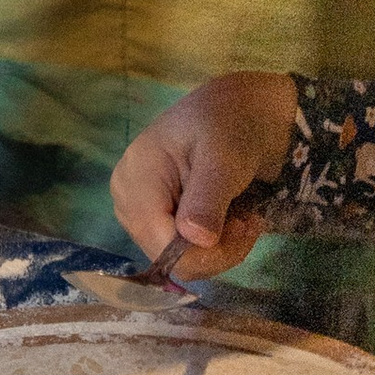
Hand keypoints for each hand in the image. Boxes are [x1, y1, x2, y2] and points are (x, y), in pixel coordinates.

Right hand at [110, 69, 296, 275]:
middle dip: (217, 250)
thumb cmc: (228, 126)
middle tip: (247, 221)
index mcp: (135, 180)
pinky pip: (181, 253)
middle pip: (171, 259)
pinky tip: (225, 219)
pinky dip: (211, 245)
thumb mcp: (224, 157)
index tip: (247, 226)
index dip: (209, 252)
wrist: (235, 113)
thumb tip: (196, 241)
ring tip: (240, 217)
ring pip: (179, 261)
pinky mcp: (153, 220)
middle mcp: (127, 201)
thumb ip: (207, 198)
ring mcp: (138, 213)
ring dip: (218, 248)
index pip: (164, 246)